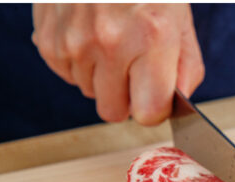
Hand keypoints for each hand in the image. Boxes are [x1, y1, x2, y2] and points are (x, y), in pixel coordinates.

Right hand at [32, 4, 203, 125]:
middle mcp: (110, 43)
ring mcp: (74, 43)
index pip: (148, 112)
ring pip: (88, 92)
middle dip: (124, 96)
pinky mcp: (48, 41)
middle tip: (131, 67)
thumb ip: (185, 64)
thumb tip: (177, 100)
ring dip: (100, 74)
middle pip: (113, 111)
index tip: (154, 94)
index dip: (152, 106)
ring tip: (109, 38)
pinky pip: (66, 74)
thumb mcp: (178, 15)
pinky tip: (87, 32)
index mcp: (151, 36)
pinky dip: (78, 61)